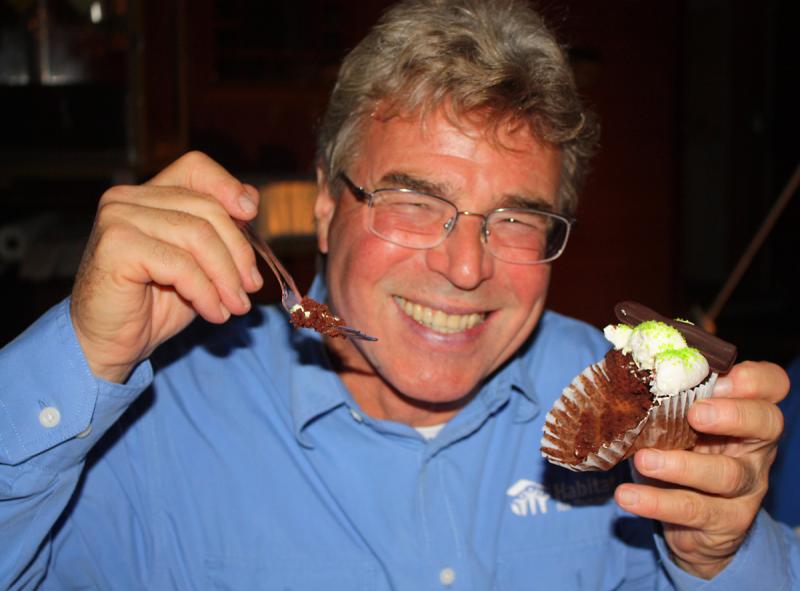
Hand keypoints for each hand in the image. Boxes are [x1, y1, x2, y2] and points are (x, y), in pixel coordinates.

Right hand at [70, 151, 263, 382]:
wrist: (110, 343)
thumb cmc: (155, 304)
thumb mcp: (199, 263)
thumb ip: (219, 231)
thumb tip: (250, 201)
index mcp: (148, 194)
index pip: (195, 167)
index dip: (228, 187)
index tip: (252, 216)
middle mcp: (127, 198)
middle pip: (206, 208)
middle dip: (239, 251)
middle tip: (251, 288)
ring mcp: (118, 218)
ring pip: (198, 236)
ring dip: (226, 277)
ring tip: (236, 305)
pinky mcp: (116, 246)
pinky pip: (180, 265)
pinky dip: (205, 292)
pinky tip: (214, 313)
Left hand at [614, 360, 788, 578]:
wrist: (689, 520)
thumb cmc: (678, 449)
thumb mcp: (675, 418)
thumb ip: (663, 391)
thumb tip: (622, 356)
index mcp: (744, 409)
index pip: (771, 384)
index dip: (753, 379)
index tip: (719, 378)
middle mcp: (755, 446)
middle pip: (766, 424)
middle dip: (733, 415)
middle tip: (695, 413)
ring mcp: (746, 486)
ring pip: (727, 474)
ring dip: (682, 465)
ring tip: (642, 460)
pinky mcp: (727, 521)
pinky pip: (694, 510)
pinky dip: (656, 502)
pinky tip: (627, 496)